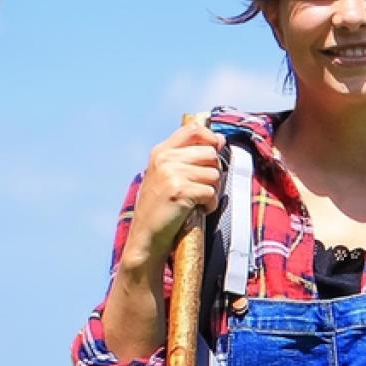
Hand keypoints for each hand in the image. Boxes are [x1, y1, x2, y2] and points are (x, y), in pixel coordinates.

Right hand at [122, 124, 224, 272]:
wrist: (146, 235)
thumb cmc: (160, 206)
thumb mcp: (165, 174)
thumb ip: (187, 156)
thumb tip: (219, 139)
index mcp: (161, 151)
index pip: (193, 129)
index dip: (210, 137)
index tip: (215, 150)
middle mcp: (165, 159)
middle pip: (209, 153)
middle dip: (213, 171)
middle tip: (202, 186)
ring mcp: (171, 174)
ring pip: (214, 173)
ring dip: (212, 190)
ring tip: (197, 200)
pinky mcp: (180, 191)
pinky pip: (211, 192)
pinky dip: (209, 204)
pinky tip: (197, 210)